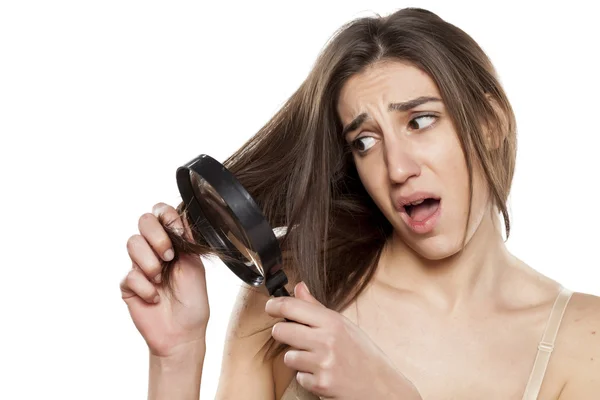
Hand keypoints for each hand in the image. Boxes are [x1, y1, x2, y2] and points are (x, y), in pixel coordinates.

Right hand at [121, 202, 209, 357]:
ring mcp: (139, 266)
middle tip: (169, 257)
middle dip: (157, 237)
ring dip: (151, 263)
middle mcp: (154, 250)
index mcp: (172, 241)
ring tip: (161, 280)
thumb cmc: (193, 300)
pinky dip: (146, 288)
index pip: (161, 213)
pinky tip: (155, 298)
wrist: (183, 332)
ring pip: (132, 243)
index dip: (165, 215)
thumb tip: (179, 215)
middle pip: (143, 221)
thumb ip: (184, 239)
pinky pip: (130, 275)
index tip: (176, 231)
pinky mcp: (128, 285)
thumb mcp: (195, 264)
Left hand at [265, 282, 421, 399]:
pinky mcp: (320, 384)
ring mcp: (322, 363)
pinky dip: (307, 377)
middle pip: (281, 330)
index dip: (274, 305)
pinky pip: (298, 377)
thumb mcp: (344, 325)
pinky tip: (322, 373)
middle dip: (282, 333)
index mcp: (332, 321)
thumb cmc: (363, 354)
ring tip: (315, 359)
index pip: (292, 306)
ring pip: (288, 356)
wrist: (381, 387)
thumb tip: (298, 287)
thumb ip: (317, 307)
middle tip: (292, 335)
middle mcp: (326, 340)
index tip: (270, 306)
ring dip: (297, 359)